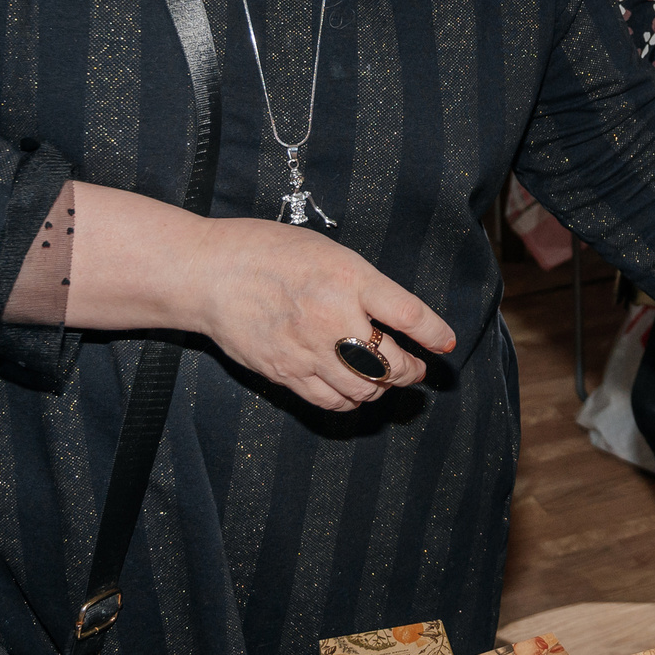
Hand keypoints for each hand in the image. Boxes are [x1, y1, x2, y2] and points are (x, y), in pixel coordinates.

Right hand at [197, 219, 458, 410]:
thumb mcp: (328, 252)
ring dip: (383, 388)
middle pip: (391, 363)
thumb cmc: (268, 252)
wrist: (210, 273)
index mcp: (349, 278)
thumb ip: (363, 284)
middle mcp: (333, 317)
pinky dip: (351, 400)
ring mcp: (308, 350)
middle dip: (412, 371)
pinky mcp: (286, 373)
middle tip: (416, 367)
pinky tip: (353, 389)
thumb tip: (396, 316)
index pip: (409, 315)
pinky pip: (331, 401)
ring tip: (385, 379)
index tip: (445, 342)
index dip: (435, 334)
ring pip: (365, 390)